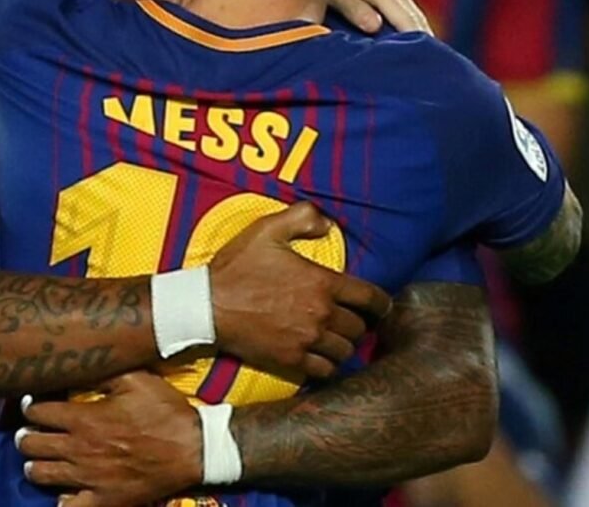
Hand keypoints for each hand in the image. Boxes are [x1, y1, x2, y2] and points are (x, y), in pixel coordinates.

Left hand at [18, 372, 201, 506]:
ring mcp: (87, 478)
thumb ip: (104, 372)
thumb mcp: (137, 379)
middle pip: (32, 444)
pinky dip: (60, 500)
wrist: (191, 448)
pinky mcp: (101, 499)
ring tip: (39, 458)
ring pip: (41, 474)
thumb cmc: (165, 411)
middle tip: (29, 430)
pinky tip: (62, 492)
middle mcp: (78, 449)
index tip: (32, 403)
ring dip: (35, 464)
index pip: (39, 412)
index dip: (31, 406)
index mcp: (85, 419)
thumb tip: (79, 365)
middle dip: (26, 435)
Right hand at [210, 202, 392, 379]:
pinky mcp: (291, 359)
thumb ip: (302, 218)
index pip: (370, 297)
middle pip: (359, 326)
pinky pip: (325, 370)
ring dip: (345, 345)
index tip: (381, 307)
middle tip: (353, 320)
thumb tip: (327, 222)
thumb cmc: (236, 267)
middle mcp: (320, 313)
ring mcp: (307, 339)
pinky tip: (322, 357)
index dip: (381, 303)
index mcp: (322, 282)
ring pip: (346, 350)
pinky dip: (329, 365)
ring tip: (338, 339)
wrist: (206, 305)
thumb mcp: (268, 230)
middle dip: (360, 323)